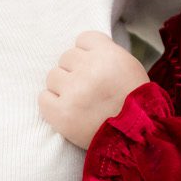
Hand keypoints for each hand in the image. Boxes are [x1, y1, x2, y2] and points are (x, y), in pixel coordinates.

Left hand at [39, 29, 149, 149]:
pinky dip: (53, 106)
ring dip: (63, 88)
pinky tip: (69, 112)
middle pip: (66, 57)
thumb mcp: (129, 68)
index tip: (94, 69)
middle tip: (89, 90)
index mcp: (109, 55)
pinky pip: (43, 98)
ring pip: (53, 76)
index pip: (83, 39)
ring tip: (80, 102)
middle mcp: (90, 69)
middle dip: (75, 72)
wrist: (136, 140)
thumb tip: (82, 48)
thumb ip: (107, 53)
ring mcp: (74, 91)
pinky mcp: (61, 113)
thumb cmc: (134, 103)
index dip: (88, 55)